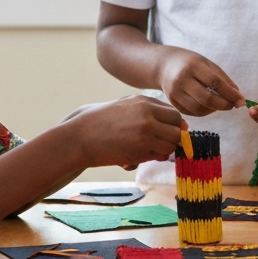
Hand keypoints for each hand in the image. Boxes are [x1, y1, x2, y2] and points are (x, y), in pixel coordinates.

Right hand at [64, 95, 183, 167]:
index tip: (166, 135)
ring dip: (164, 149)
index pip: (173, 113)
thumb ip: (146, 112)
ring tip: (148, 152)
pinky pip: (161, 153)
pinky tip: (139, 156)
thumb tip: (173, 125)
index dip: (173, 126)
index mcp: (144, 101)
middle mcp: (148, 111)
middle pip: (177, 126)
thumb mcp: (124, 107)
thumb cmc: (98, 124)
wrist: (79, 137)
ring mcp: (146, 127)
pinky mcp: (142, 145)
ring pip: (173, 141)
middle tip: (159, 146)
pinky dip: (154, 157)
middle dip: (173, 138)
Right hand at [157, 48, 243, 115]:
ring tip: (220, 104)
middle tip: (233, 105)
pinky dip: (204, 112)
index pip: (215, 83)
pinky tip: (209, 106)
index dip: (230, 94)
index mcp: (193, 66)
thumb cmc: (190, 63)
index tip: (241, 100)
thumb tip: (238, 97)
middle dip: (224, 105)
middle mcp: (182, 80)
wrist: (163, 65)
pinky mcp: (172, 103)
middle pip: (207, 99)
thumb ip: (223, 79)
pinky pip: (192, 112)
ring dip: (214, 110)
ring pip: (199, 109)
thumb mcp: (207, 64)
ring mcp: (174, 93)